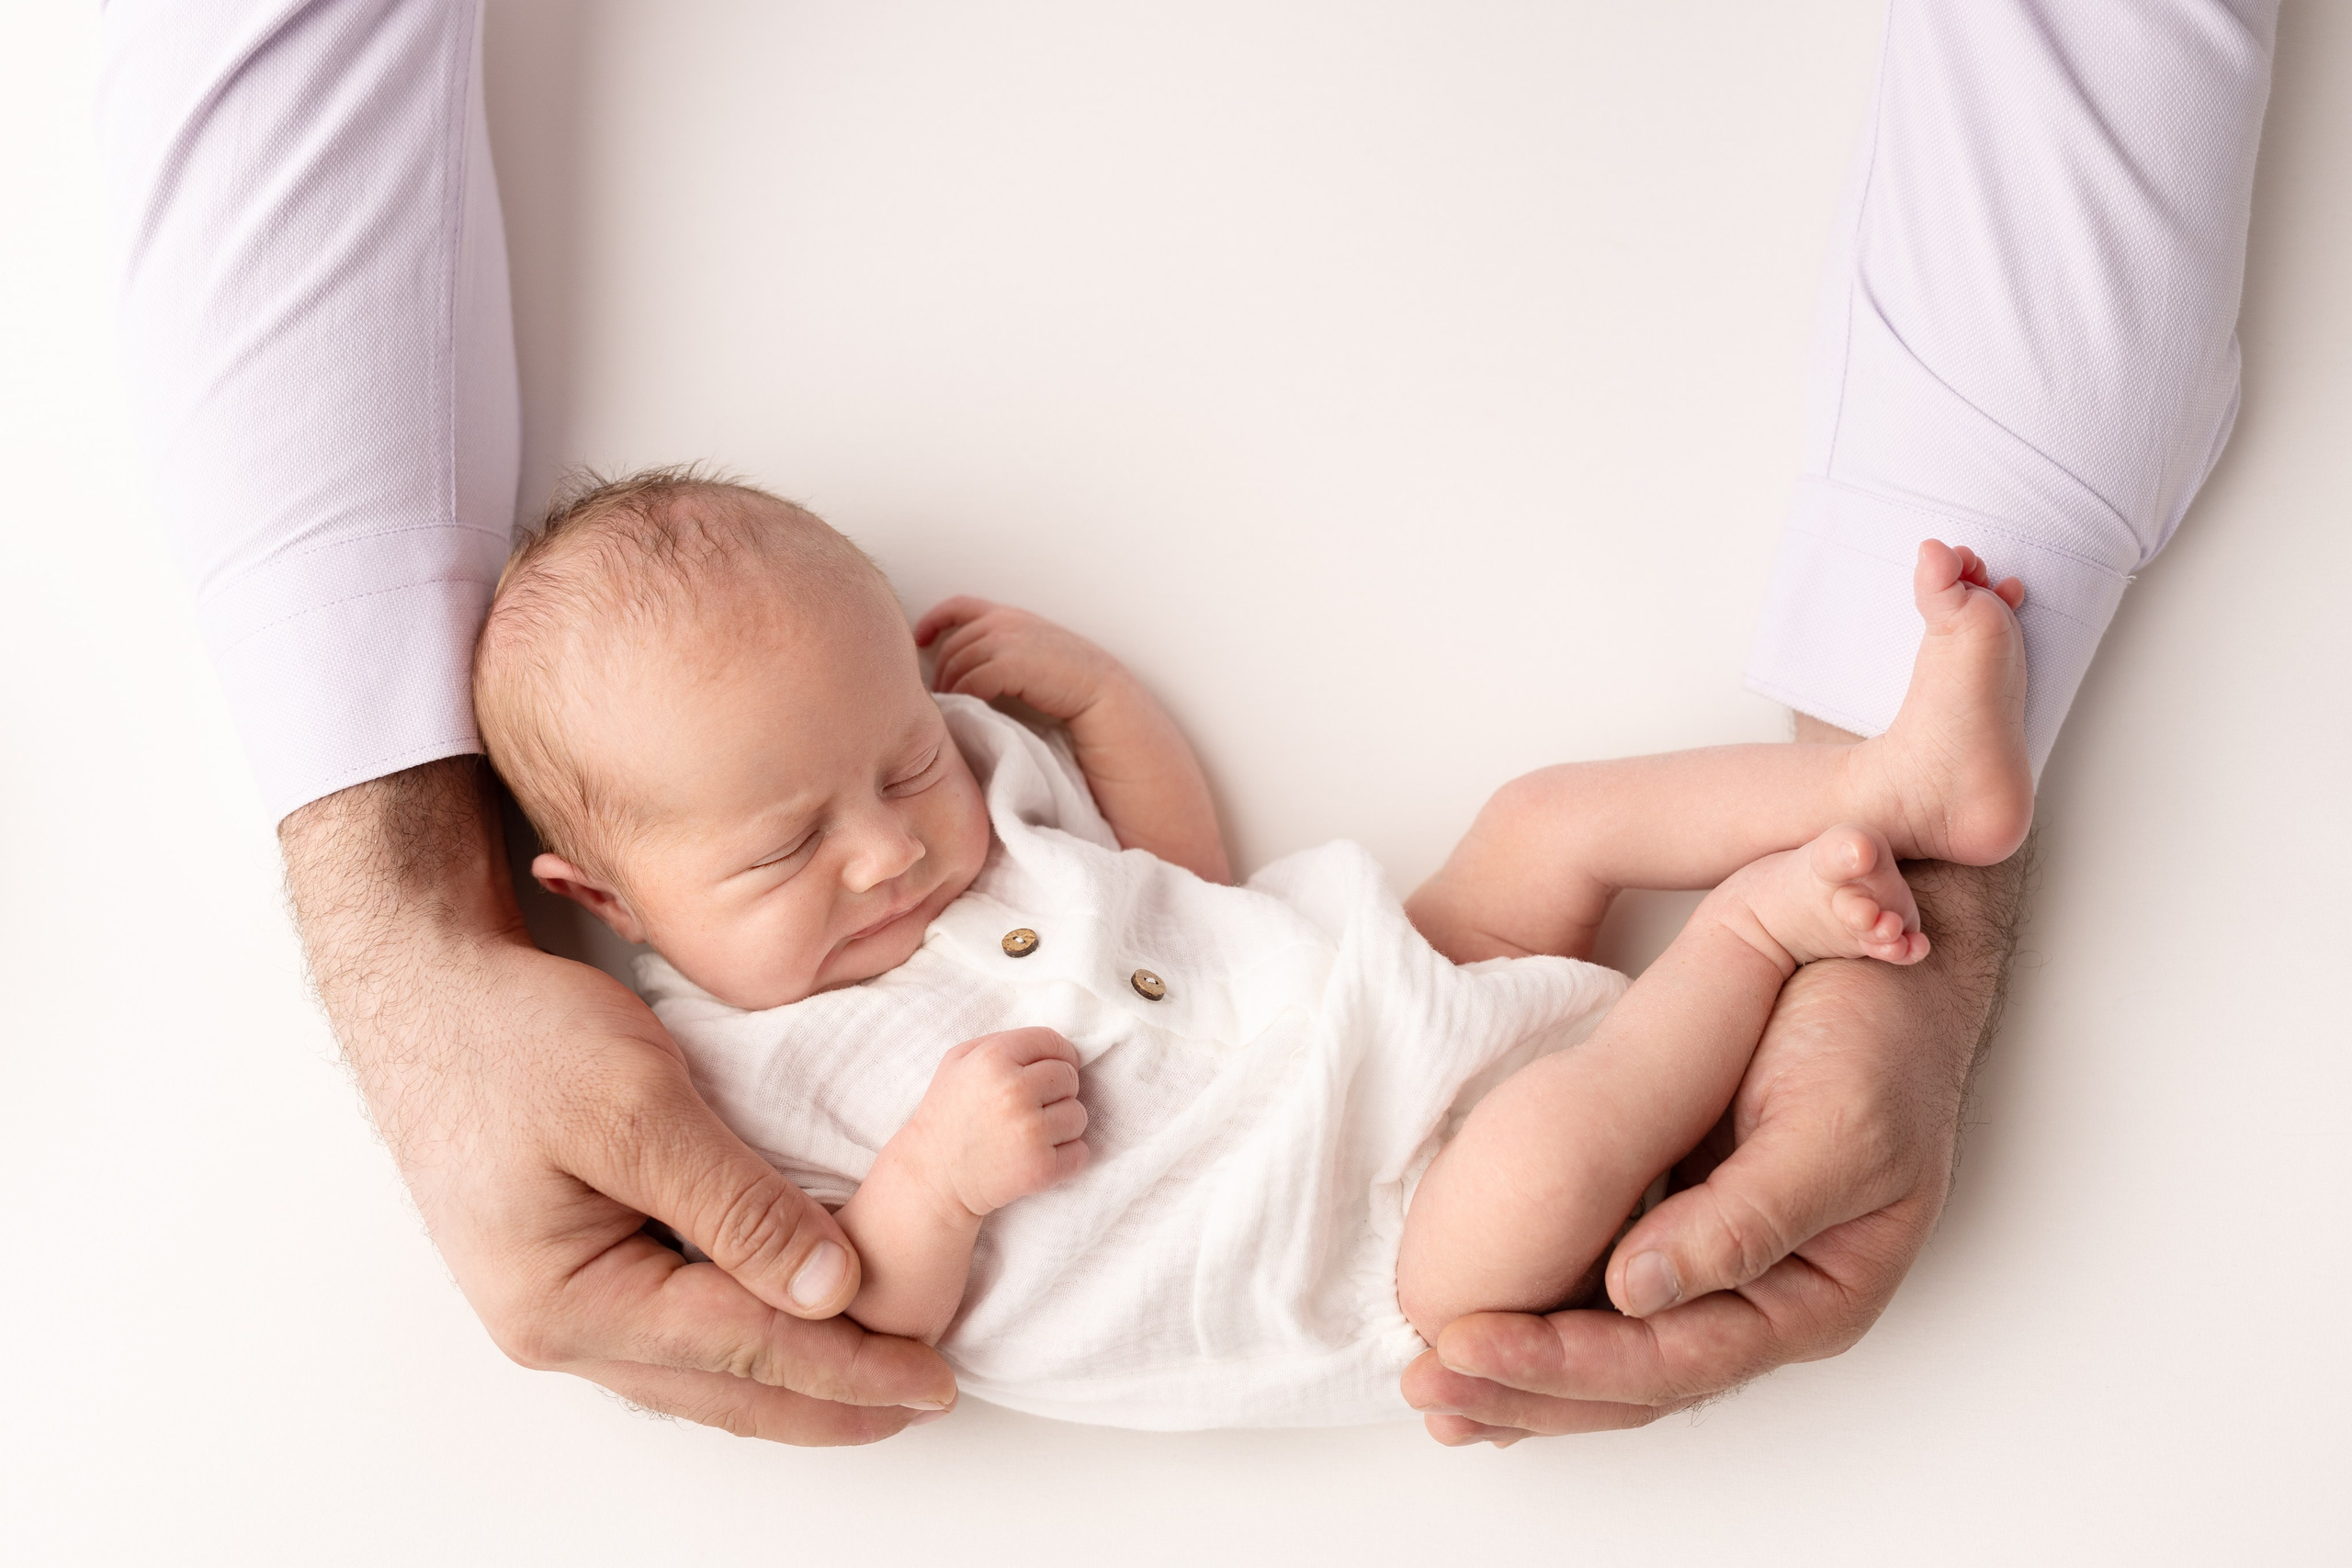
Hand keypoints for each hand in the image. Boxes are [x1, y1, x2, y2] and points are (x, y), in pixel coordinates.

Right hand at [284, 758, 957, 1441]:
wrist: (425, 991)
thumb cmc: (512, 1037)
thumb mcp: (637, 1106)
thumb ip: (735, 1203)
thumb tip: (831, 1289)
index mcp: (566, 1301)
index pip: (743, 1352)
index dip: (847, 1368)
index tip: (930, 1380)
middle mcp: (558, 1326)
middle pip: (724, 1387)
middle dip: (829, 1403)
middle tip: (924, 1400)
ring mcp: (560, 1302)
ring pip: (701, 1370)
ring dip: (792, 1380)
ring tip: (878, 1384)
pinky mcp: (575, 1265)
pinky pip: (678, 1326)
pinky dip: (747, 1338)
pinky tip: (797, 1326)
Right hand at [906, 1027, 1091, 1217]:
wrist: (933, 1178)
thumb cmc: (949, 1114)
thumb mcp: (958, 1061)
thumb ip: (1002, 1041)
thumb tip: (1053, 1046)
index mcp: (993, 1058)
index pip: (1052, 1041)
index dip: (1056, 1055)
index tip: (1050, 1071)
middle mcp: (1014, 1091)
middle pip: (1069, 1077)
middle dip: (1057, 1091)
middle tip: (1031, 1107)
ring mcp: (1030, 1131)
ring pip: (1078, 1115)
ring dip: (1061, 1125)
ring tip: (1030, 1133)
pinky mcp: (1040, 1168)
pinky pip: (1080, 1152)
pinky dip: (1066, 1157)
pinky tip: (1037, 1155)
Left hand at [911, 595, 1232, 883]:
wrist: (1168, 844)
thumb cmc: (1108, 824)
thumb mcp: (1035, 771)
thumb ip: (1002, 734)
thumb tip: (943, 725)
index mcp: (1062, 673)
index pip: (992, 617)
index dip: (949, 620)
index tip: (919, 642)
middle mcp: (1076, 660)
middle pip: (982, 626)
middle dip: (947, 660)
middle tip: (937, 711)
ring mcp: (1087, 668)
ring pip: (991, 640)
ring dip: (959, 677)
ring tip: (957, 721)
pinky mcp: (1095, 684)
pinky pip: (1011, 662)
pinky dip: (981, 684)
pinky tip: (978, 718)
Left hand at [914, 596, 1124, 721]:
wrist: (1107, 699)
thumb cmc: (1071, 689)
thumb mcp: (1033, 660)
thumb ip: (1002, 655)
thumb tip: (963, 674)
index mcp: (1011, 617)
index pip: (959, 606)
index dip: (933, 621)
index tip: (920, 641)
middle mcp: (1007, 621)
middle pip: (953, 645)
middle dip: (942, 673)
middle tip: (941, 702)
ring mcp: (1009, 639)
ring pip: (958, 664)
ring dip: (952, 690)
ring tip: (953, 713)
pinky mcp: (1012, 662)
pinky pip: (972, 681)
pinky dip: (966, 699)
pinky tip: (971, 714)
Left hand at [1403, 847, 2026, 1444]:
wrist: (1887, 971)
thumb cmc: (1877, 1041)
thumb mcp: (1832, 1126)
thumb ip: (1744, 1222)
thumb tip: (1635, 1292)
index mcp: (1815, 1297)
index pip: (1674, 1360)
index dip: (1567, 1363)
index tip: (1468, 1344)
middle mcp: (1760, 1301)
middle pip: (1631, 1379)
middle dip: (1523, 1390)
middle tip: (1422, 1384)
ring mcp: (1715, 1268)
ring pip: (1610, 1351)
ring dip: (1518, 1374)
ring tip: (1425, 1386)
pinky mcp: (1675, 1222)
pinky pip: (1599, 1296)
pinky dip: (1535, 1320)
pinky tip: (1473, 1342)